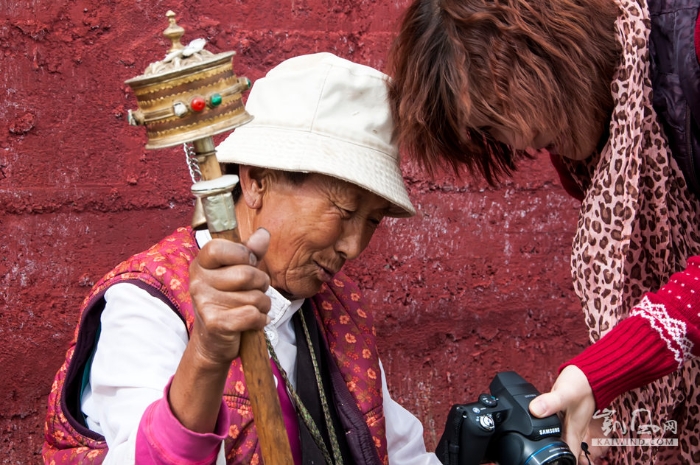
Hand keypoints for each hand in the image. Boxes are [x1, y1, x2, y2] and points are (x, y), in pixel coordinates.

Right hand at [188, 228, 271, 367]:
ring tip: (252, 308)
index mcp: (201, 264)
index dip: (243, 254)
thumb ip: (250, 252)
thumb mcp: (236, 272)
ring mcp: (205, 303)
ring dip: (263, 304)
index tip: (248, 262)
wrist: (213, 341)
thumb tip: (263, 234)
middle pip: (247, 274)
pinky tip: (253, 321)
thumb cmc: (228, 300)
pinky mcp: (216, 323)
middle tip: (255, 291)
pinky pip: (253, 314)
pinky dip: (261, 319)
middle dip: (261, 284)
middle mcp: (198, 282)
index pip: (219, 248)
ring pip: (255, 296)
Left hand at [529, 365, 599, 463]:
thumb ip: (551, 402)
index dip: (563, 462)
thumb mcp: (565, 393)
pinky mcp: (564, 413)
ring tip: (543, 450)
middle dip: (559, 458)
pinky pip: (558, 428)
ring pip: (563, 440)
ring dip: (555, 446)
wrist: (591, 372)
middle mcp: (573, 429)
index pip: (570, 456)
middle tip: (544, 461)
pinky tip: (540, 430)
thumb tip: (535, 410)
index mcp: (574, 430)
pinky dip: (550, 431)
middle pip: (567, 451)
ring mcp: (569, 422)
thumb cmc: (582, 383)